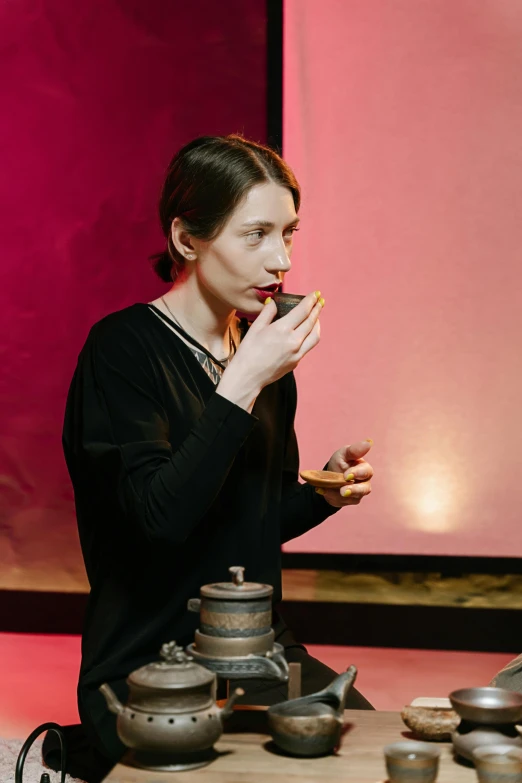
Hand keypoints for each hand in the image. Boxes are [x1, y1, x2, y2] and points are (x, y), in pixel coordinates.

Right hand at [217, 291, 323, 409]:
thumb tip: (274, 302)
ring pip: (315, 335)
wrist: (247, 377)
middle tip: (320, 301)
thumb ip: (267, 312)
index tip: (316, 294)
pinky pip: (308, 346)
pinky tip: (306, 332)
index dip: (311, 300)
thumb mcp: (255, 328)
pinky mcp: (296, 362)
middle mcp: (294, 341)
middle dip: (317, 309)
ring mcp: (297, 353)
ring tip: (316, 317)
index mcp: (283, 330)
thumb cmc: (248, 351)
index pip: (303, 311)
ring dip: (317, 324)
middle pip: (312, 321)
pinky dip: (310, 336)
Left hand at [317, 439, 373, 507]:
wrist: (329, 478)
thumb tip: (368, 443)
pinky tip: (325, 490)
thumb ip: (354, 450)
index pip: (366, 471)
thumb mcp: (343, 454)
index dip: (357, 473)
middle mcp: (364, 481)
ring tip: (337, 493)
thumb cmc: (339, 463)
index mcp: (363, 468)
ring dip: (344, 495)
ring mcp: (359, 492)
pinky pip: (345, 501)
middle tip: (343, 490)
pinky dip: (334, 496)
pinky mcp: (351, 500)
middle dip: (354, 489)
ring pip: (356, 497)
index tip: (346, 475)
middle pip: (365, 488)